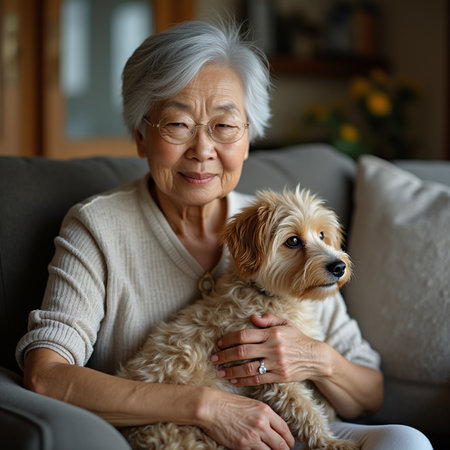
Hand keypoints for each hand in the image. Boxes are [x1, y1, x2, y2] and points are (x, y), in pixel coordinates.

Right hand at [198, 387, 294, 448]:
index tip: (289, 444)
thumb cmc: (228, 403)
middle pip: (282, 444)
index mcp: (265, 411)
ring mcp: (252, 436)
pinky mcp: (243, 445)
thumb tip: (273, 428)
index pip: (285, 429)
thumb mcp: (250, 404)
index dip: (289, 440)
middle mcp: (262, 423)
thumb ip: (263, 416)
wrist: (211, 407)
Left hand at [211, 314, 326, 385]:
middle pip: (243, 352)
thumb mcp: (286, 324)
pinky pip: (258, 380)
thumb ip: (268, 320)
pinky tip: (234, 380)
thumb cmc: (298, 339)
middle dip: (225, 355)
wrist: (316, 358)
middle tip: (214, 359)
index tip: (220, 343)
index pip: (245, 335)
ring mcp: (276, 364)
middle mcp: (273, 348)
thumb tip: (252, 317)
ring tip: (220, 372)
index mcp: (272, 333)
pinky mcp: (279, 377)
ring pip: (248, 368)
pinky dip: (244, 381)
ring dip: (231, 370)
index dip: (229, 339)